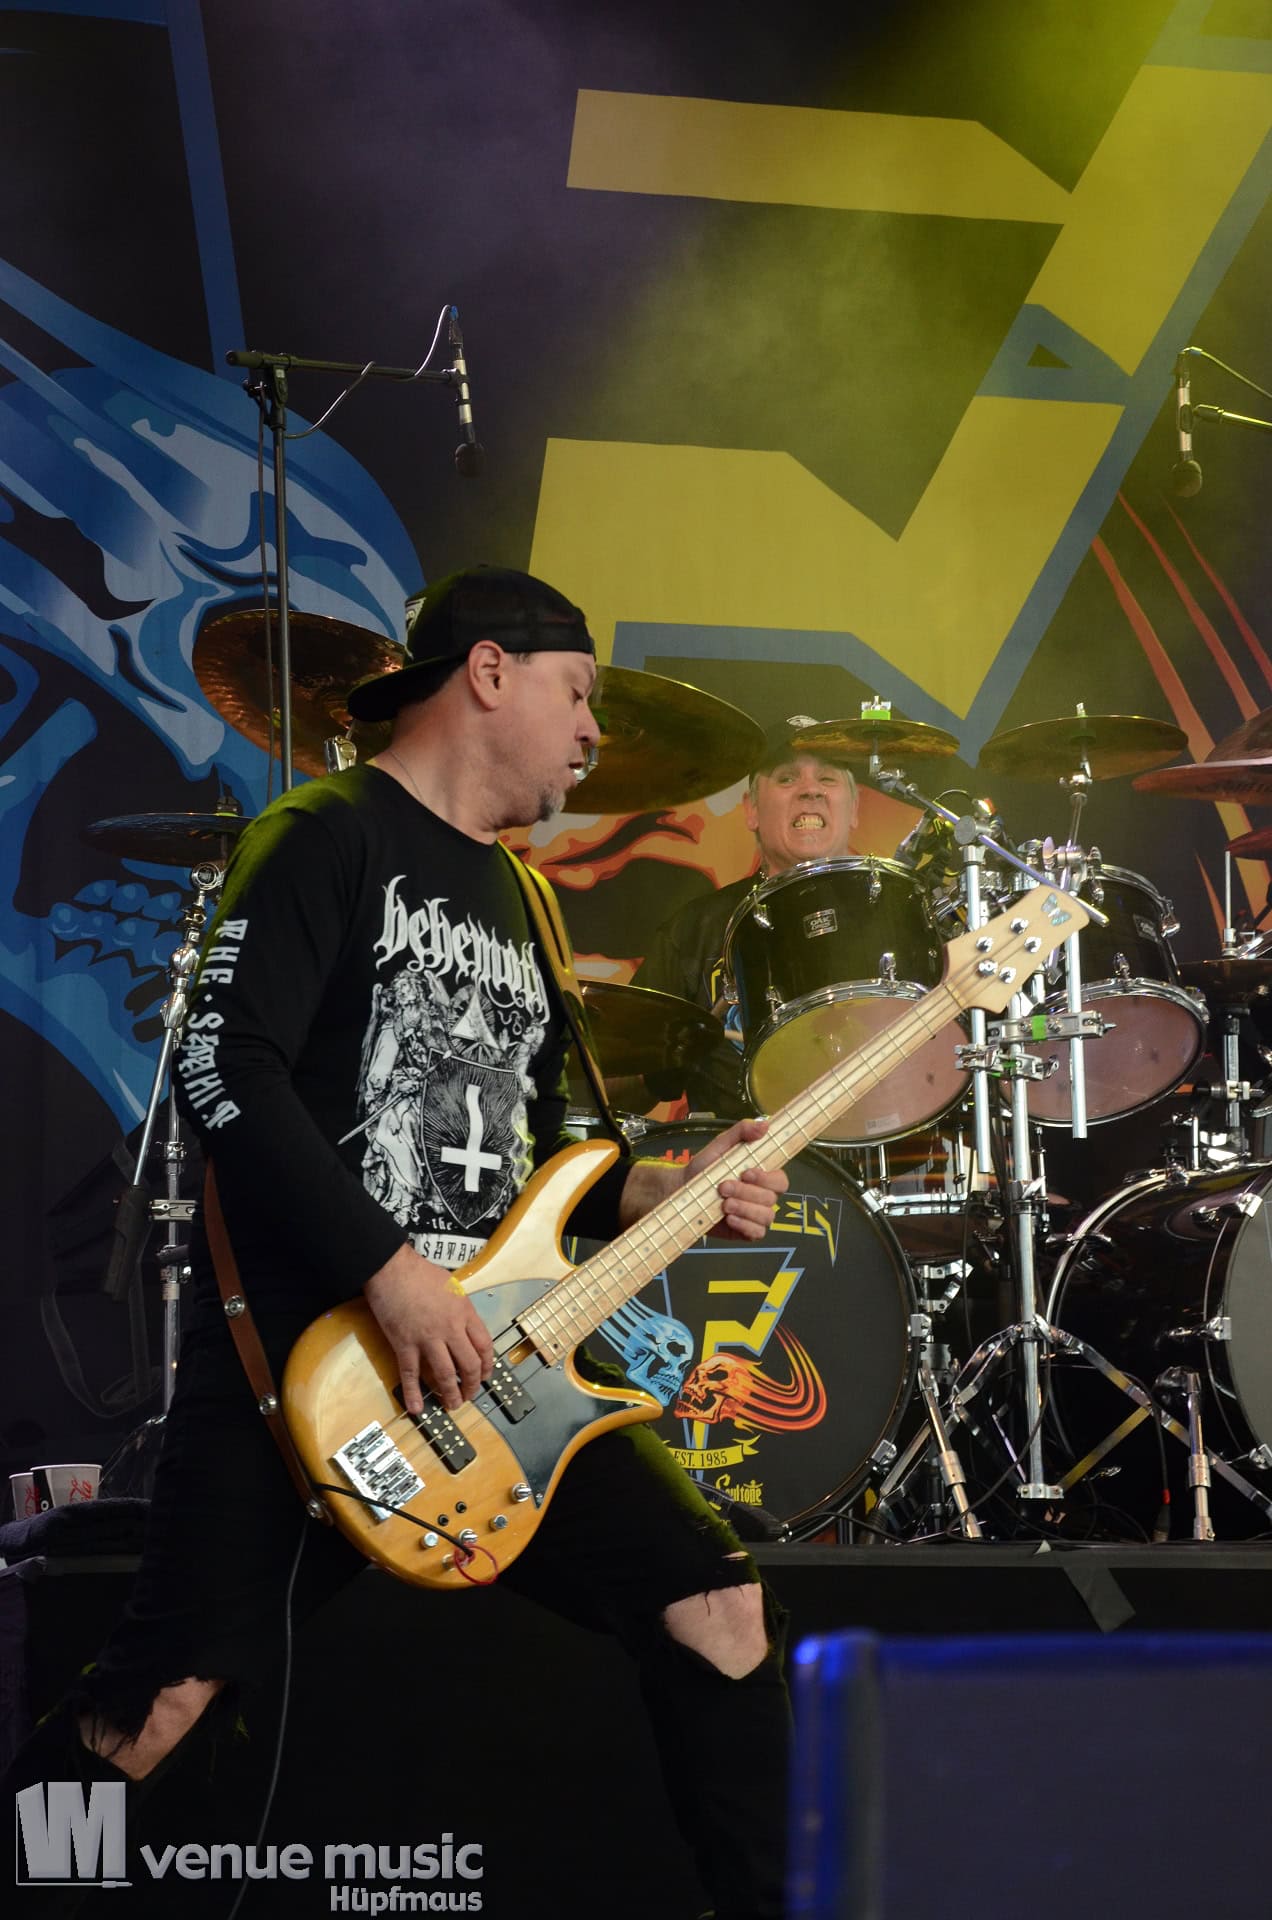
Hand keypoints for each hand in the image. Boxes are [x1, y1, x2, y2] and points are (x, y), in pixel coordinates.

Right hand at [363, 1244, 494, 1413]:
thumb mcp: (452, 1286)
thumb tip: (464, 1324)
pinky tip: (417, 1408)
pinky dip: (414, 1393)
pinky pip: (411, 1374)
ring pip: (445, 1374)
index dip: (487, 1365)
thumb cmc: (420, 1272)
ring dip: (450, 1394)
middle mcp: (450, 1328)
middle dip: (472, 1385)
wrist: (392, 1268)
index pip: (484, 1346)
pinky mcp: (404, 1344)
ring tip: (452, 1405)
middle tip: (470, 1395)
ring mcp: (427, 1338)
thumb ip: (461, 1308)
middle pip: (469, 1365)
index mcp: (464, 1312)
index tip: (485, 1374)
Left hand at [687, 1116, 787, 1240]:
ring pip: (766, 1216)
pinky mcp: (747, 1232)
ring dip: (744, 1208)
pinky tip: (729, 1219)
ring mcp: (756, 1216)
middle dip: (747, 1193)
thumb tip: (765, 1124)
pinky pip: (757, 1233)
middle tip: (723, 1187)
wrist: (682, 1191)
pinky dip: (744, 1225)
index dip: (767, 1178)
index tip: (745, 1173)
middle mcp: (763, 1197)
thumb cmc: (704, 1168)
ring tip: (724, 1204)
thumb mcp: (721, 1145)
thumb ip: (741, 1132)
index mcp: (762, 1176)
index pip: (781, 1180)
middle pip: (772, 1198)